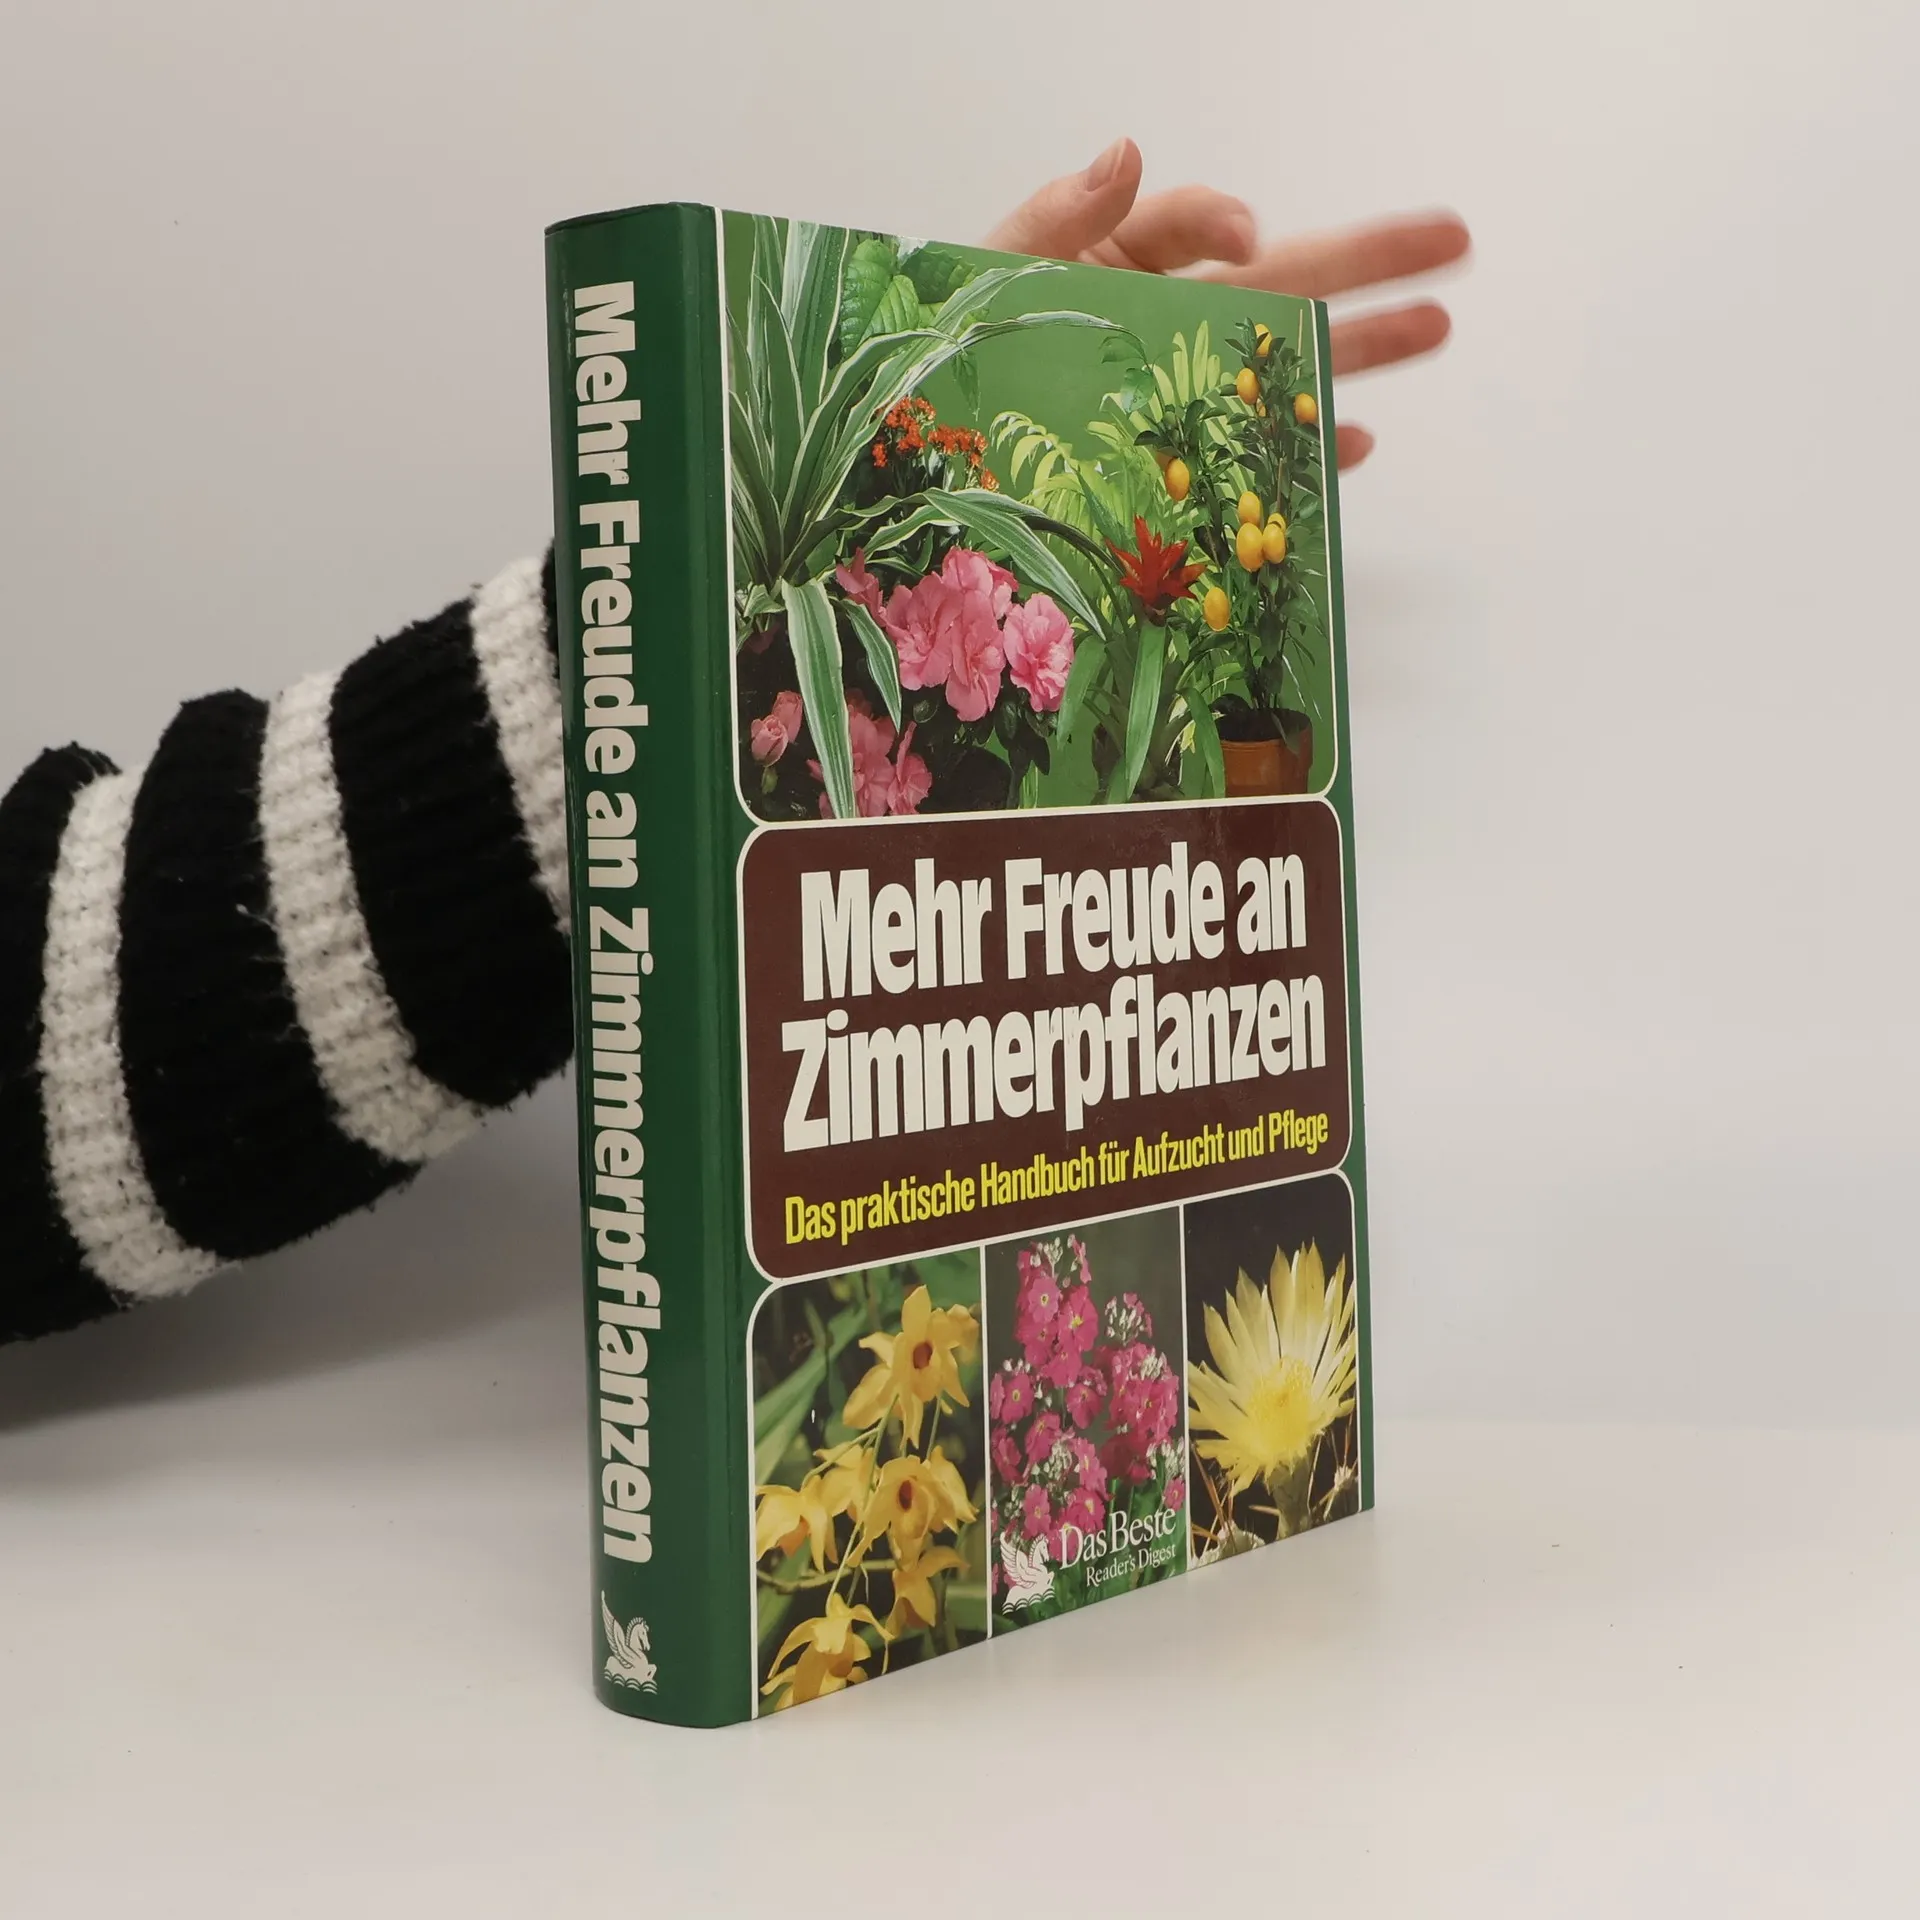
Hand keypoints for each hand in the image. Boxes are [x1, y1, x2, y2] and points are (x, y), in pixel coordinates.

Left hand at [984, 138, 1469, 469]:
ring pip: (1284, 354)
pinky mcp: (1182, 453)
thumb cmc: (957, 353)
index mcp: (1118, 260)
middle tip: (1447, 238)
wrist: (936, 457)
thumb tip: (1121, 151)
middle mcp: (1166, 315)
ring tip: (1436, 324)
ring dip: (1362, 343)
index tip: (1246, 233)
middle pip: (1278, 278)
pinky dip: (1295, 445)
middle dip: (1363, 260)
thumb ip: (1054, 220)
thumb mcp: (992, 277)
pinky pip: (1251, 444)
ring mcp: (1182, 384)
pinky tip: (1348, 445)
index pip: (1188, 226)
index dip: (1221, 220)